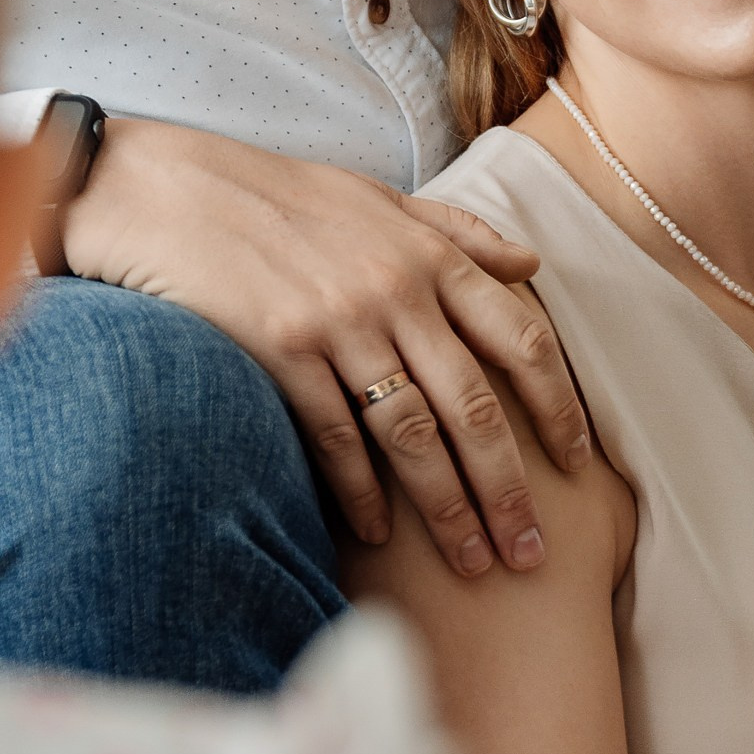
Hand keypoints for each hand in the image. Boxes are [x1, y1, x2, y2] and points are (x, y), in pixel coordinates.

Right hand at [61, 119, 592, 576]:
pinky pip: (336, 436)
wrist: (174, 191)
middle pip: (475, 407)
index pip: (521, 339)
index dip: (558, 406)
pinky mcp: (284, 350)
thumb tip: (532, 266)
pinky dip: (361, 490)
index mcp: (431, 255)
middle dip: (510, 487)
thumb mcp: (381, 199)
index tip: (578, 461)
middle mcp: (397, 291)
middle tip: (532, 551)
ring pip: (414, 433)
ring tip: (474, 562)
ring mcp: (340, 323)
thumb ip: (460, 233)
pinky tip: (379, 532)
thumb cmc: (281, 197)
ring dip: (449, 507)